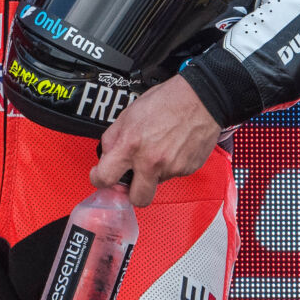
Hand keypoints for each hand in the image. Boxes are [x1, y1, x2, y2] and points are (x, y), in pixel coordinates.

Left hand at [90, 77, 222, 207]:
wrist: (200, 99)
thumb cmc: (167, 101)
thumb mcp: (129, 113)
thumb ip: (113, 137)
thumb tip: (106, 155)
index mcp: (131, 145)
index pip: (105, 178)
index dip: (99, 179)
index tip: (101, 176)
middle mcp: (151, 161)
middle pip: (137, 199)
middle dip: (132, 192)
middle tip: (131, 179)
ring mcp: (171, 168)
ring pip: (156, 184)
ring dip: (153, 173)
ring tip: (158, 149)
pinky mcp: (187, 169)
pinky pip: (173, 174)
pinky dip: (170, 165)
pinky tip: (172, 147)